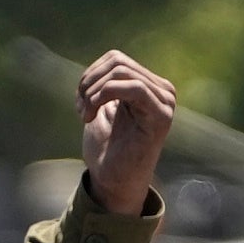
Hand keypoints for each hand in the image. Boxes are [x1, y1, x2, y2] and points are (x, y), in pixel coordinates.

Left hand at [75, 49, 179, 216]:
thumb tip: (100, 66)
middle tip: (80, 109)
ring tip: (84, 114)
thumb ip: (105, 84)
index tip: (78, 101)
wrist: (113, 183)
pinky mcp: (161, 116)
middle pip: (118, 62)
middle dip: (89, 83)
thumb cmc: (107, 150)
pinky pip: (134, 87)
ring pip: (122, 72)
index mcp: (149, 87)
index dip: (90, 74)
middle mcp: (162, 91)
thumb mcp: (101, 108)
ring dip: (93, 92)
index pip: (116, 59)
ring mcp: (165, 103)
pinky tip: (91, 116)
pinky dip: (103, 96)